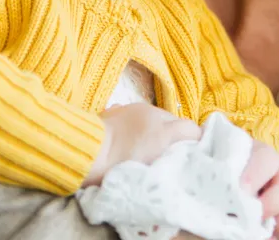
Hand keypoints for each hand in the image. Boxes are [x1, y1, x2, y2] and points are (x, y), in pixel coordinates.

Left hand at [84, 103, 200, 186]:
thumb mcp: (149, 172)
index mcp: (164, 133)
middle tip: (166, 154)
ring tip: (147, 146)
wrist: (85, 153)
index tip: (188, 155)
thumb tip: (182, 158)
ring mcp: (138, 108)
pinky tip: (132, 137)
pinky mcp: (123, 106)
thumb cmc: (116, 169)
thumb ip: (171, 160)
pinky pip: (142, 113)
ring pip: (159, 116)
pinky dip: (142, 124)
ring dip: (158, 129)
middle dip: (175, 136)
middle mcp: (154, 115)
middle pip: (176, 122)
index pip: (192, 130)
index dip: (194, 142)